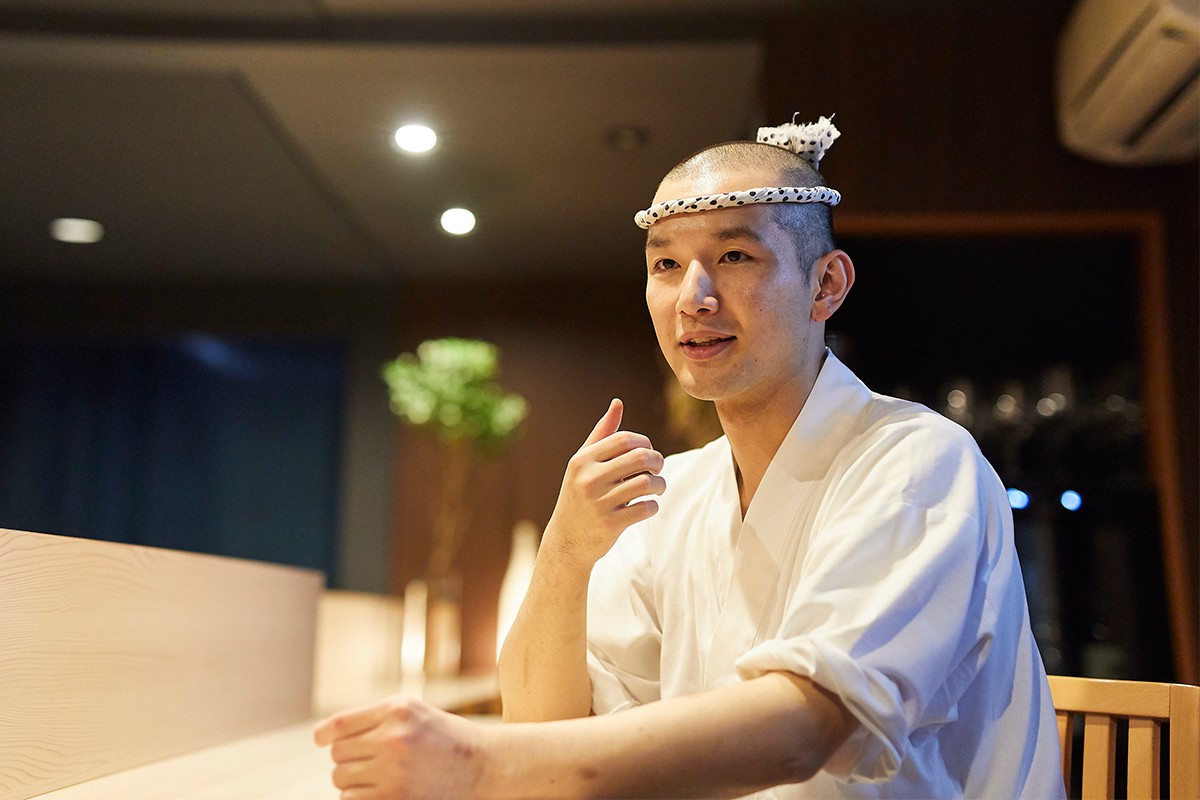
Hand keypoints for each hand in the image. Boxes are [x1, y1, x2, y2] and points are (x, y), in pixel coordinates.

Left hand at [314, 695, 490, 798]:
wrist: (484, 766)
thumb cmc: (445, 739)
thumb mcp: (414, 713)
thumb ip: (375, 718)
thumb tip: (325, 736)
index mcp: (397, 710)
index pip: (339, 724)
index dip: (323, 734)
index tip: (321, 740)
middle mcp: (393, 737)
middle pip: (338, 753)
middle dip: (349, 759)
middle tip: (373, 761)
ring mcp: (393, 770)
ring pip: (341, 779)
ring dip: (353, 781)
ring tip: (381, 777)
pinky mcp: (394, 798)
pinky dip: (360, 798)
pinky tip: (381, 792)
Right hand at [543, 398, 665, 568]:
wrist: (567, 540)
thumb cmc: (580, 495)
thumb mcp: (584, 464)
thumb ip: (602, 434)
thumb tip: (617, 402)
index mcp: (582, 460)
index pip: (624, 439)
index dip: (644, 442)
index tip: (648, 452)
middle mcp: (588, 479)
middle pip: (640, 458)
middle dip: (657, 461)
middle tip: (658, 469)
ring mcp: (598, 503)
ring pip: (647, 483)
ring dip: (660, 485)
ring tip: (658, 488)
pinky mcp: (610, 525)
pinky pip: (646, 508)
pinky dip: (653, 506)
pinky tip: (648, 506)